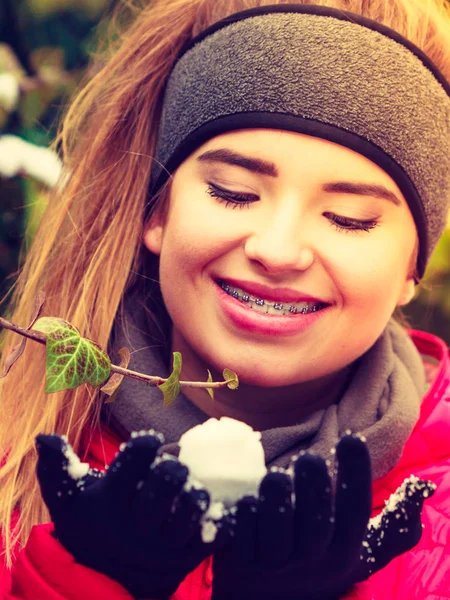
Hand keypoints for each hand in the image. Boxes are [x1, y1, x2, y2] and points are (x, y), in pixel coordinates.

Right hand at [36, 431, 229, 598]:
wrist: (103, 583)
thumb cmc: (91, 527)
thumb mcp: (67, 500)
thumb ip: (57, 467)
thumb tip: (44, 436)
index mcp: (108, 504)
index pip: (134, 460)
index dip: (145, 444)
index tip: (150, 440)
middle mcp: (137, 527)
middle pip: (168, 481)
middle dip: (173, 467)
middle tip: (172, 466)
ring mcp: (165, 546)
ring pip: (194, 506)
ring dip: (196, 492)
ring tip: (189, 489)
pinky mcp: (188, 559)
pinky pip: (216, 532)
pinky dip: (221, 517)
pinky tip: (212, 510)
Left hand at [212, 434, 434, 599]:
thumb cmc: (320, 560)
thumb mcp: (363, 551)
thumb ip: (395, 526)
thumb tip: (421, 487)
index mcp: (342, 551)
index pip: (355, 512)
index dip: (355, 476)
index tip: (352, 438)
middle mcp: (311, 561)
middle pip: (316, 526)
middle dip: (315, 491)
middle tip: (310, 458)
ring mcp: (274, 566)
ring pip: (277, 536)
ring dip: (277, 503)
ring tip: (276, 476)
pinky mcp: (241, 565)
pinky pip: (243, 542)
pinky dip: (244, 521)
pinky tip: (247, 500)